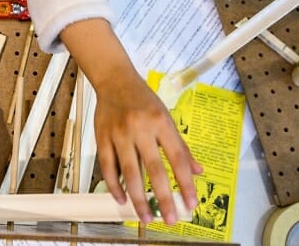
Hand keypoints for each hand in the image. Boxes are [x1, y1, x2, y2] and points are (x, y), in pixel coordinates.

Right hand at [60, 18, 201, 224]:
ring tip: (145, 218)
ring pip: (129, 172)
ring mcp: (119, 133)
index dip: (185, 183)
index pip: (177, 158)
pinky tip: (122, 199)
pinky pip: (107, 167)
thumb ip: (181, 146)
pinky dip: (114, 185)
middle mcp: (141, 128)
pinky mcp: (102, 137)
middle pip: (154, 170)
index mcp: (161, 123)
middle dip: (163, 198)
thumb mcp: (166, 117)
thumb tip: (197, 171)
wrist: (114, 79)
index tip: (191, 204)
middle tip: (169, 219)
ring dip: (138, 198)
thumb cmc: (143, 100)